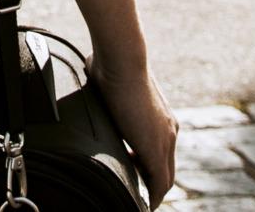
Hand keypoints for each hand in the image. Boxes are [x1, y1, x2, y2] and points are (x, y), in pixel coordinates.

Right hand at [94, 58, 176, 199]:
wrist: (122, 57)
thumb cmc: (110, 62)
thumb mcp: (108, 81)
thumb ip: (103, 90)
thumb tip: (86, 74)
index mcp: (160, 117)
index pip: (159, 151)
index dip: (148, 166)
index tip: (132, 172)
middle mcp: (169, 130)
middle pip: (166, 169)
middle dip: (152, 184)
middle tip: (137, 194)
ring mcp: (166, 139)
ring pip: (165, 178)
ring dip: (153, 192)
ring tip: (139, 202)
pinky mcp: (156, 148)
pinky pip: (159, 182)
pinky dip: (152, 195)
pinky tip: (143, 203)